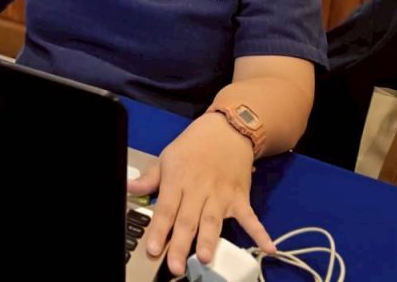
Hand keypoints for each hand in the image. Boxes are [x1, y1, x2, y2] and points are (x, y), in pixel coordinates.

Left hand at [126, 112, 276, 275]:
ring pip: (213, 220)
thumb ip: (149, 179)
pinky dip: (259, 232)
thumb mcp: (166, 158)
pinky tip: (268, 248)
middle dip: (181, 243)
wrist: (225, 131)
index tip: (153, 248)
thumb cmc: (192, 146)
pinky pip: (250, 217)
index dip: (159, 230)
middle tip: (175, 266)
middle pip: (188, 220)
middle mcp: (198, 191)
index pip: (165, 209)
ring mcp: (221, 195)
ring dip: (209, 239)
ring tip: (204, 257)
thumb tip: (129, 188)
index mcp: (177, 182)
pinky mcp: (240, 198)